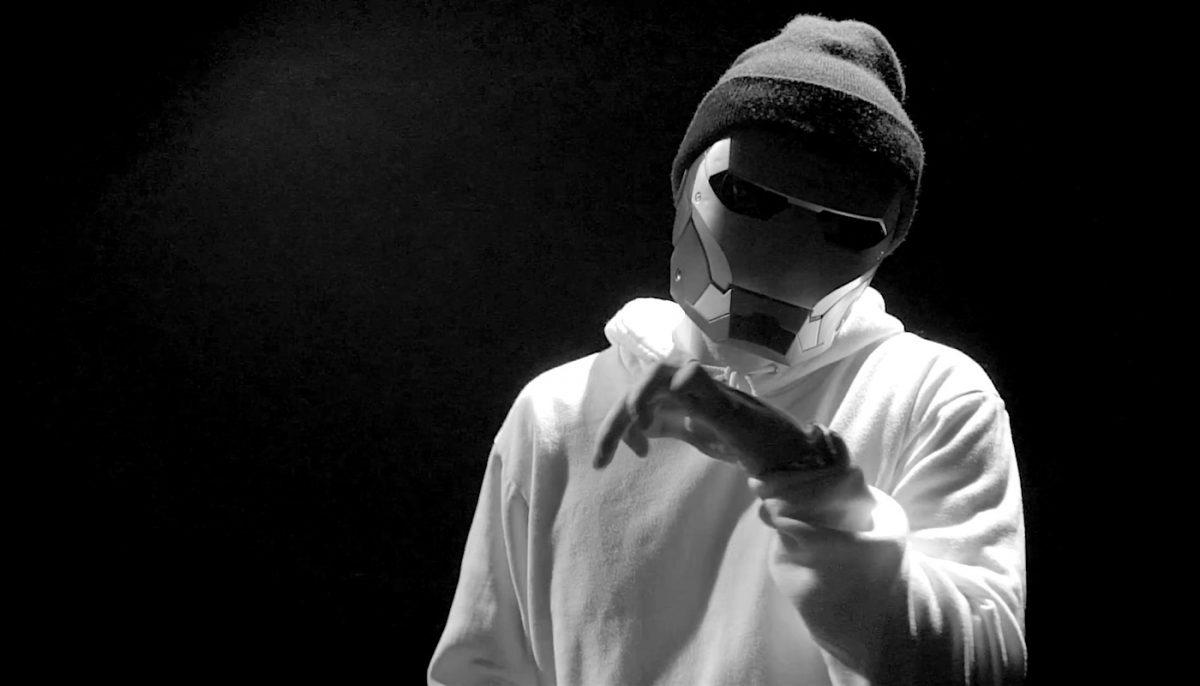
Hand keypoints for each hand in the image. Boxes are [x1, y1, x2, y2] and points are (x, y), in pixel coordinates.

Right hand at [592, 360, 848, 476]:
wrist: (791, 456)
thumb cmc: (770, 436)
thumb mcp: (741, 418)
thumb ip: (709, 397)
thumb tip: (681, 372)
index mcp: (698, 383)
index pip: (655, 376)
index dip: (638, 395)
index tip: (637, 422)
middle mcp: (688, 389)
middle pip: (639, 394)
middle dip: (616, 422)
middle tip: (602, 460)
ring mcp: (686, 406)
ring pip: (641, 409)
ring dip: (620, 429)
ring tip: (608, 461)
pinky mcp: (687, 423)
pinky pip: (653, 422)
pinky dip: (638, 434)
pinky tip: (638, 452)